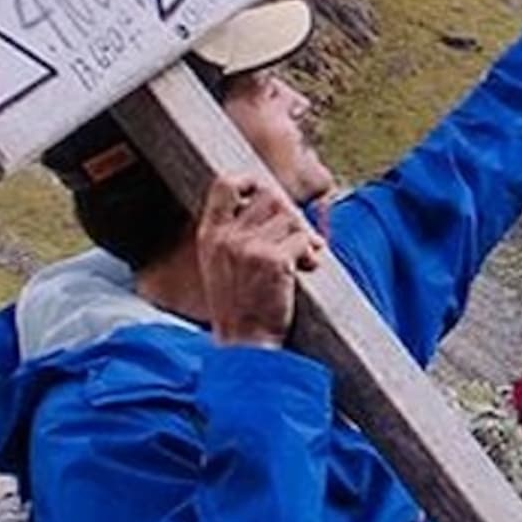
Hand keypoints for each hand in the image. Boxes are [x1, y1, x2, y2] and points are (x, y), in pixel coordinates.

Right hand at [195, 173, 324, 348]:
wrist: (244, 341)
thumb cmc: (239, 305)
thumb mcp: (222, 264)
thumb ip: (237, 233)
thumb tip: (276, 205)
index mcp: (210, 235)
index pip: (224, 184)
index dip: (250, 180)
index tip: (266, 192)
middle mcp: (226, 237)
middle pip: (270, 197)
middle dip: (290, 215)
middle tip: (299, 238)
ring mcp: (248, 248)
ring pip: (291, 218)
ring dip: (304, 237)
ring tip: (302, 259)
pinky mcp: (272, 261)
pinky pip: (304, 239)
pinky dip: (312, 253)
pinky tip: (307, 269)